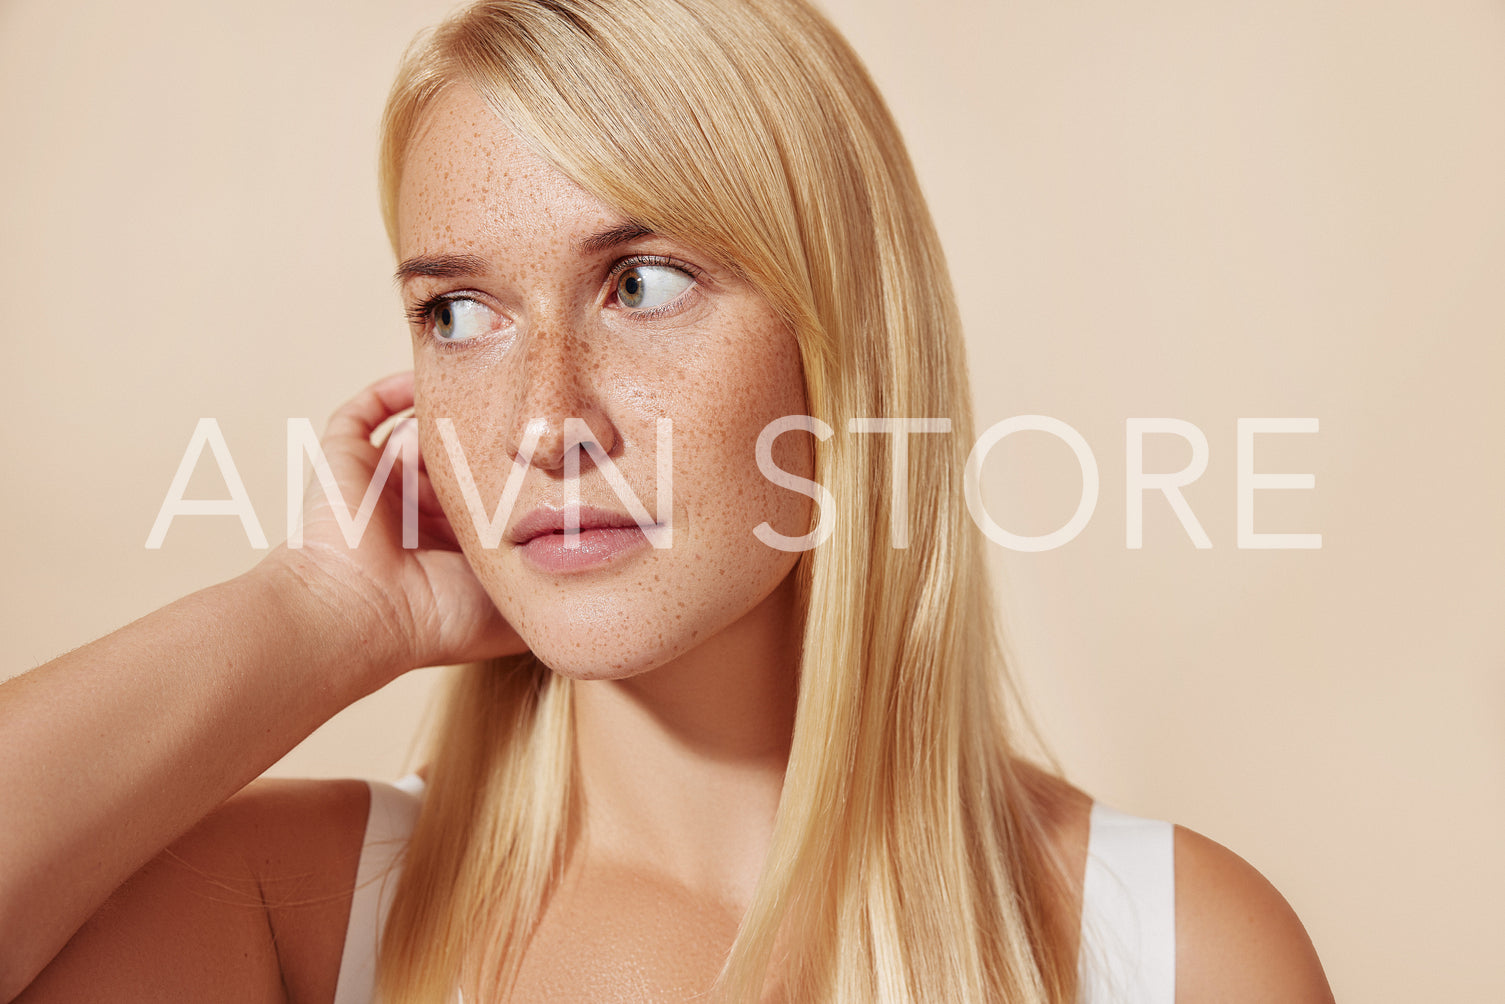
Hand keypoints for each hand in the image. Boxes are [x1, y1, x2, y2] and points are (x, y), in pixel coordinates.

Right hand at [264, 371, 526, 685]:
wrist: (365, 615)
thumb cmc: (440, 618)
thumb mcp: (511, 597)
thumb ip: (543, 571)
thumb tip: (592, 554)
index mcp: (448, 540)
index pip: (485, 488)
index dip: (514, 471)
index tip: (552, 451)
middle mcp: (412, 508)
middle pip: (456, 454)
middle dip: (488, 435)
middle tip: (524, 413)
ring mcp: (378, 482)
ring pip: (419, 428)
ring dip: (451, 413)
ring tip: (488, 392)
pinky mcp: (344, 458)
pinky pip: (367, 410)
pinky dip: (395, 390)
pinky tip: (430, 383)